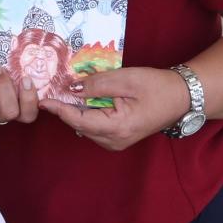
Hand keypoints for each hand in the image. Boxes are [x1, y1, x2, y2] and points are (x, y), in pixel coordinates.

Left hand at [46, 67, 191, 151]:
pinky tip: (86, 100)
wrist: (181, 97)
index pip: (77, 119)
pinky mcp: (118, 138)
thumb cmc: (157, 86)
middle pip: (79, 125)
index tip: (41, 99)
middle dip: (65, 108)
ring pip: (85, 127)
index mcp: (116, 127)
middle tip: (52, 90)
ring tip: (66, 92)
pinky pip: (95, 127)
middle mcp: (114, 141)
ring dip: (76, 111)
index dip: (58, 108)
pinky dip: (87, 114)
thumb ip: (96, 85)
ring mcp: (116, 142)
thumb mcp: (125, 79)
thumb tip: (71, 89)